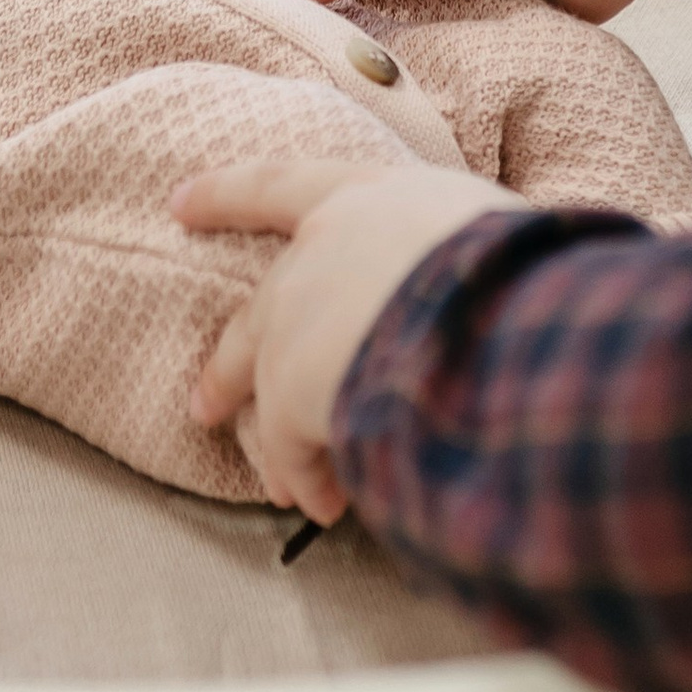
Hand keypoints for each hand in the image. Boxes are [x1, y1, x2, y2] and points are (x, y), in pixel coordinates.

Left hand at [176, 160, 524, 522]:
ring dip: (267, 438)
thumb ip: (458, 254)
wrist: (485, 311)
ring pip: (260, 382)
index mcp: (365, 199)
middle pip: (258, 309)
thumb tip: (482, 281)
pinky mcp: (290, 389)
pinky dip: (309, 474)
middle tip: (205, 402)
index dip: (227, 193)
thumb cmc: (512, 262)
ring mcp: (295, 322)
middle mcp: (316, 255)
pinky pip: (294, 443)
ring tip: (279, 486)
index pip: (280, 185)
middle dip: (230, 363)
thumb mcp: (487, 230)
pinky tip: (328, 505)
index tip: (179, 201)